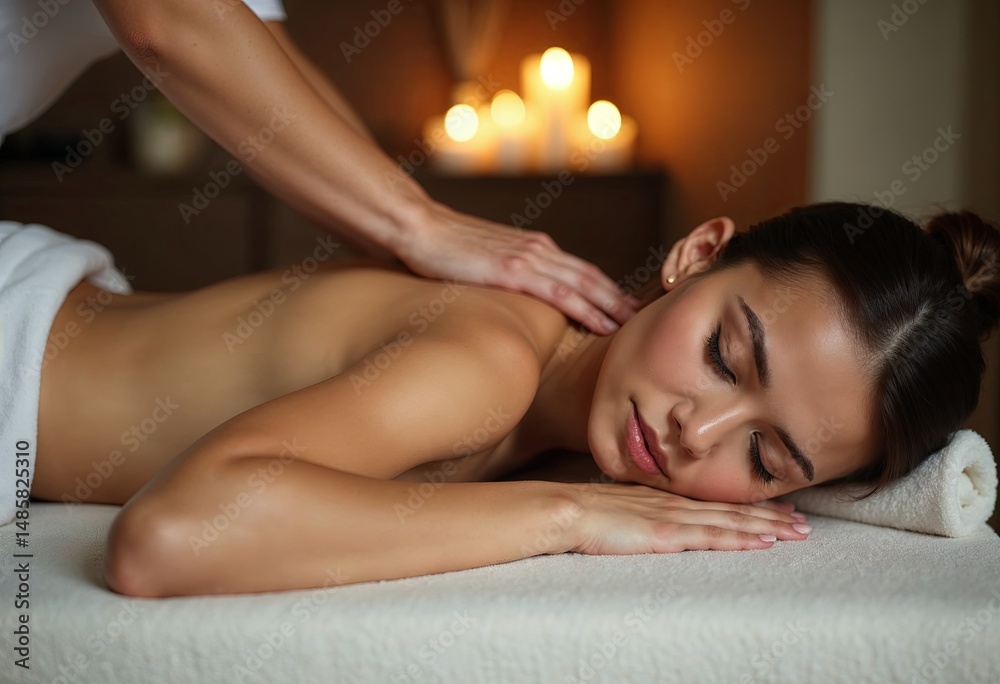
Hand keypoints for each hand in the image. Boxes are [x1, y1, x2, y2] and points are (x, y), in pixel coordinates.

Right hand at [395, 202, 641, 334]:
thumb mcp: (483, 259)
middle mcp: (537, 249)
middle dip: (619, 297)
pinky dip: (586, 308)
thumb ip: (505, 272)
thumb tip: (513, 294)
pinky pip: (560, 293)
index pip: (578, 269)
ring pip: (583, 284)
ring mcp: (527, 259)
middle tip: (642, 318)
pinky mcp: (513, 271)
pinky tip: (602, 322)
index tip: (623, 305)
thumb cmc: (443, 246)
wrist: (419, 227)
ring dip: (612, 305)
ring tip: (632, 324)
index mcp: (532, 246)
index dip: (605, 287)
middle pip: (590, 276)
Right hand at [558, 483, 810, 554]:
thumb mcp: (619, 512)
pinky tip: (763, 541)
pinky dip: (741, 537)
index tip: (775, 508)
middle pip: (733, 509)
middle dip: (770, 515)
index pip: (716, 503)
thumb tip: (649, 523)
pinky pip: (712, 536)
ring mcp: (674, 517)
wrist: (565, 510)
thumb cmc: (583, 514)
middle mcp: (677, 504)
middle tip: (803, 521)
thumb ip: (640, 516)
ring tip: (797, 532)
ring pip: (731, 521)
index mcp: (666, 500)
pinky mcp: (667, 533)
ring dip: (767, 526)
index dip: (748, 506)